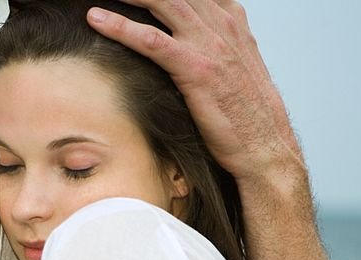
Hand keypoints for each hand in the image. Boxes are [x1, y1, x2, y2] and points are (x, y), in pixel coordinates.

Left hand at [87, 0, 304, 184]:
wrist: (265, 145)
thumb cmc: (246, 114)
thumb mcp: (235, 68)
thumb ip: (215, 45)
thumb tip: (188, 44)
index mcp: (231, 20)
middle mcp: (222, 24)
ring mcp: (210, 44)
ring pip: (162, 2)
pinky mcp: (196, 68)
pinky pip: (151, 40)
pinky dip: (120, 26)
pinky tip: (95, 18)